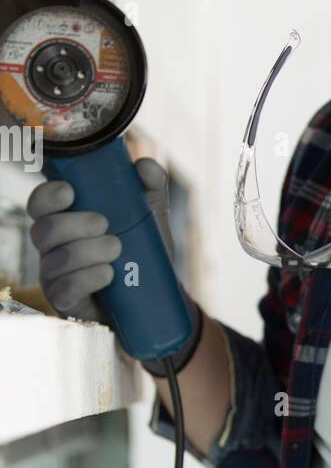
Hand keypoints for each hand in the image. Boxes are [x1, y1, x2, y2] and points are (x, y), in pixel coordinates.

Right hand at [26, 157, 175, 322]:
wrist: (154, 295)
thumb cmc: (141, 248)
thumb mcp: (150, 214)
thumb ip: (150, 184)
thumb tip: (143, 166)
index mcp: (65, 219)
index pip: (39, 203)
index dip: (47, 196)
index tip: (70, 192)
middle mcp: (53, 246)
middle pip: (43, 230)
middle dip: (75, 225)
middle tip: (105, 224)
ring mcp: (56, 275)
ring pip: (56, 259)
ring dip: (88, 252)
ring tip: (117, 249)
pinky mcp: (65, 301)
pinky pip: (64, 289)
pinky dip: (88, 279)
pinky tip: (108, 275)